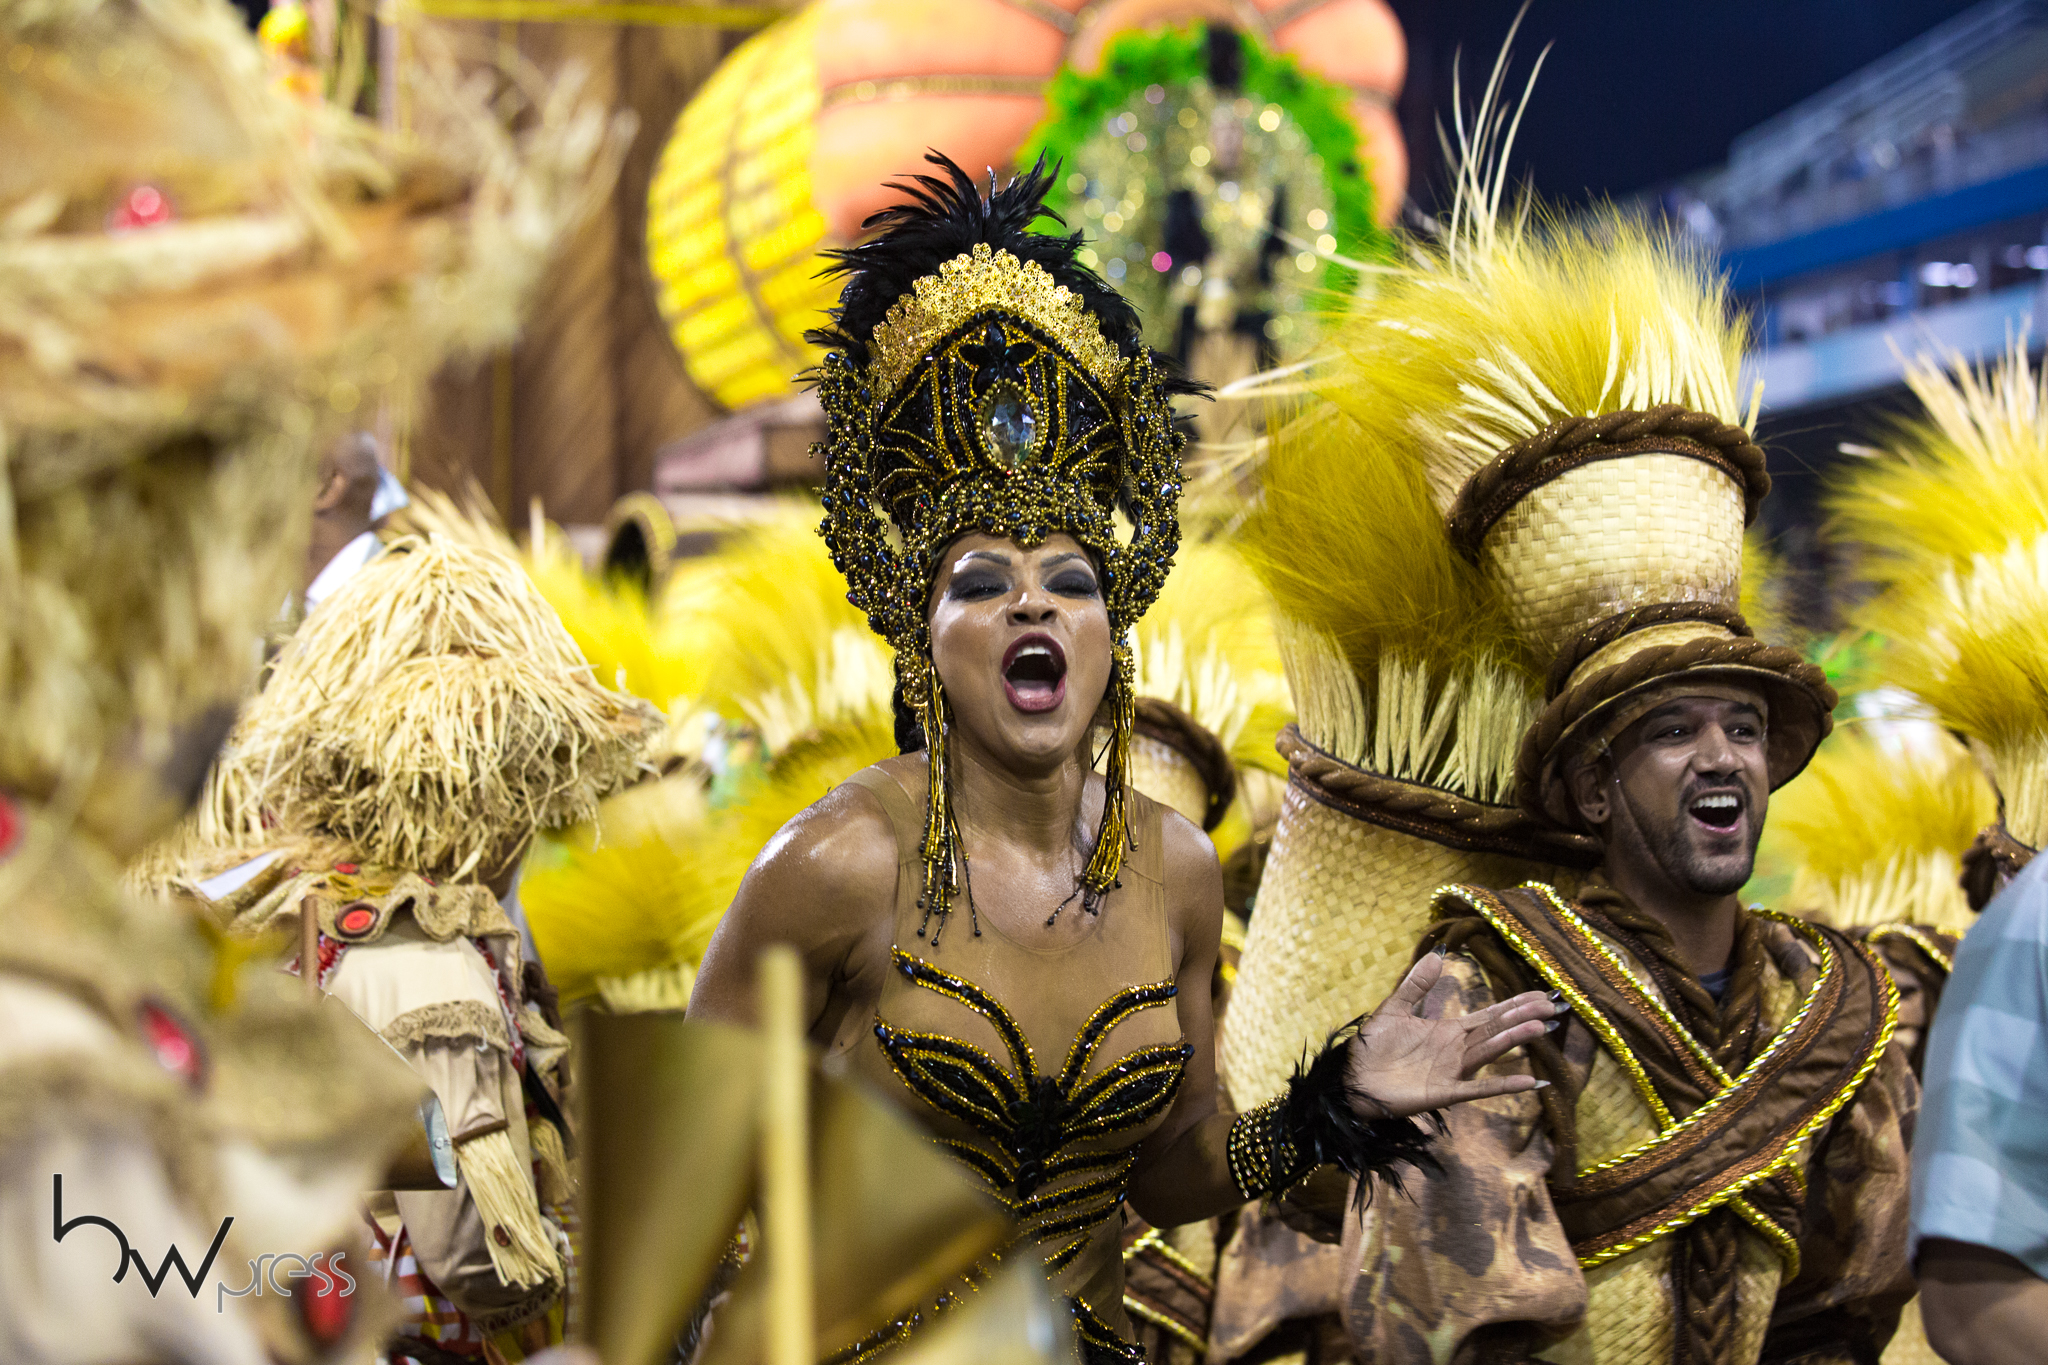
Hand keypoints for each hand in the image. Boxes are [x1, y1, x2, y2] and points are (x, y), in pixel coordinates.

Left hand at [1344, 952, 1557, 1118]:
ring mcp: (1452, 1072)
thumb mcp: (1394, 1008)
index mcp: (1448, 1031)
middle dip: (1522, 1018)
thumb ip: (1416, 984)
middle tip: (1553, 1007)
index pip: (1489, 1015)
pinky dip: (1501, 1086)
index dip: (1514, 1005)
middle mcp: (1456, 1051)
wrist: (1351, 1079)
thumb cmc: (1372, 1048)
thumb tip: (1437, 954)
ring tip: (1538, 1027)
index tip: (1541, 995)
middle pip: (1495, 1030)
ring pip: (1488, 1052)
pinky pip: (1478, 1090)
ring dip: (1512, 1040)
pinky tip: (1527, 1083)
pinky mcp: (1443, 1092)